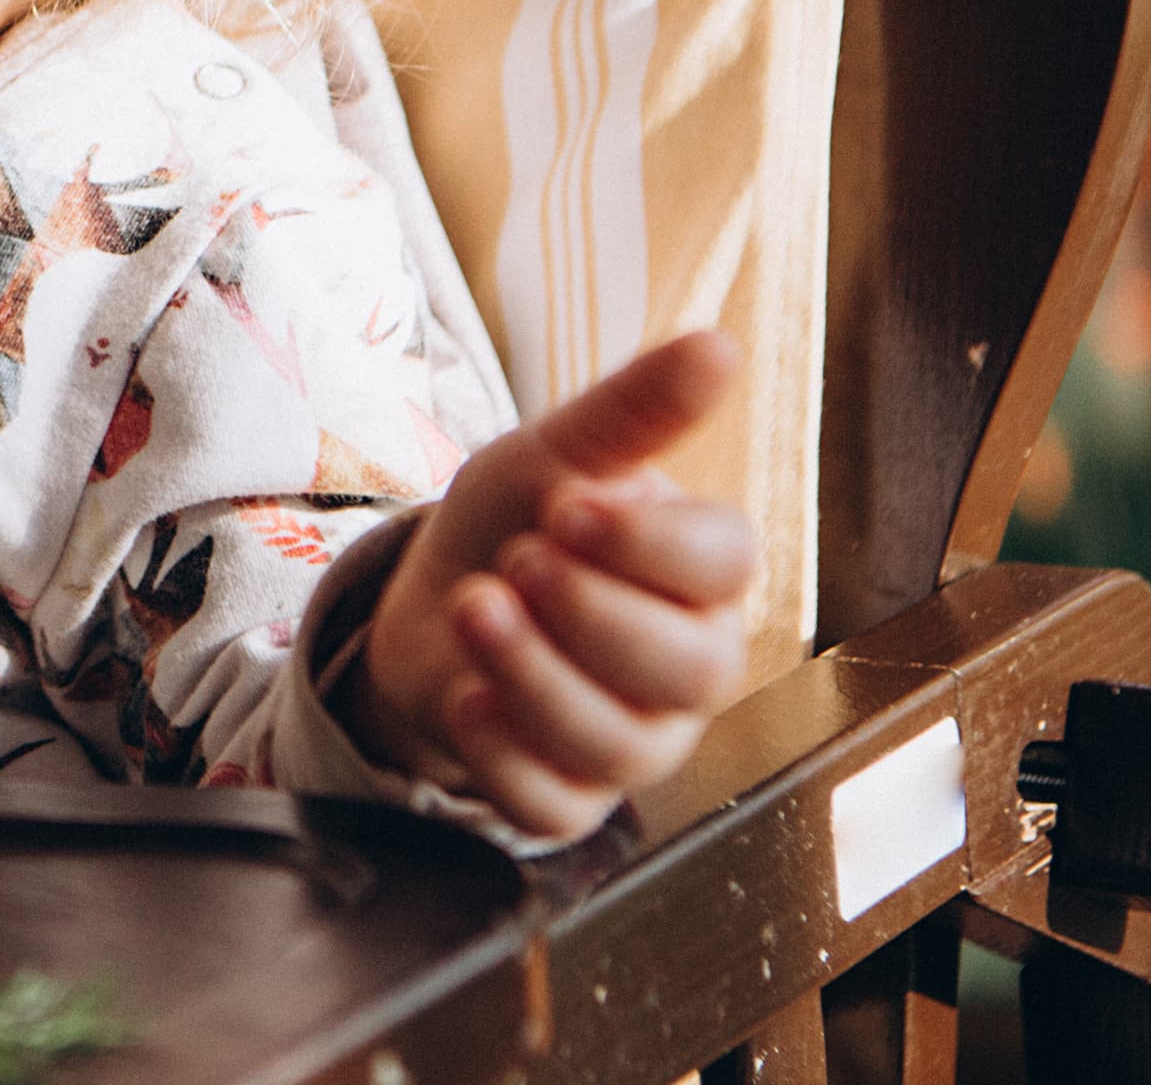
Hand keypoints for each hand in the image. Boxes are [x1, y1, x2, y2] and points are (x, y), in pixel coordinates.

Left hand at [343, 329, 758, 842]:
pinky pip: (556, 804)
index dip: (649, 542)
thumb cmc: (512, 524)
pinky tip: (463, 696)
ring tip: (473, 608)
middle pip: (692, 669)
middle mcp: (687, 664)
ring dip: (535, 673)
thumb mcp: (553, 454)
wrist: (423, 604)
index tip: (568, 504)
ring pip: (624, 742)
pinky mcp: (569, 797)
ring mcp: (635, 739)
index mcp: (698, 574)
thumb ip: (633, 411)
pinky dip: (498, 750)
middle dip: (592, 613)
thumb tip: (722, 345)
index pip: (727, 567)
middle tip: (517, 560)